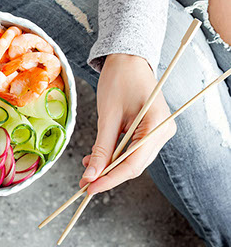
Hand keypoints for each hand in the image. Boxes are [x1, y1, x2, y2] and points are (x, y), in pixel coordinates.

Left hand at [79, 54, 176, 194]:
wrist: (127, 59)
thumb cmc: (119, 79)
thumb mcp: (108, 115)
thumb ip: (101, 147)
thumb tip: (91, 175)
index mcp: (157, 125)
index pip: (133, 164)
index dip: (110, 179)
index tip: (89, 188)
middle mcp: (162, 132)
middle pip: (134, 165)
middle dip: (108, 175)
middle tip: (85, 182)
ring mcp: (157, 132)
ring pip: (132, 160)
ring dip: (109, 166)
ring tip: (87, 169)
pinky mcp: (149, 130)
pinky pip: (131, 150)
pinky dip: (113, 156)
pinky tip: (96, 157)